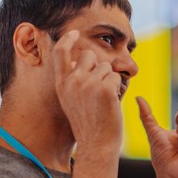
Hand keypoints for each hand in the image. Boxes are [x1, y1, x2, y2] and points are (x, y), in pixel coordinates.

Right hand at [52, 30, 122, 149]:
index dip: (67, 39)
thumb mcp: (70, 99)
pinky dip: (117, 88)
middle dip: (97, 66)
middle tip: (98, 87)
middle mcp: (73, 81)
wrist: (96, 143)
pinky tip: (110, 103)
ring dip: (109, 79)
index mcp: (62, 83)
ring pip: (105, 66)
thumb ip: (72, 79)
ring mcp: (88, 84)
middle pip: (88, 55)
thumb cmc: (87, 123)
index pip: (60, 52)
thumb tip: (78, 60)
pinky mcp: (104, 88)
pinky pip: (116, 77)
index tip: (75, 33)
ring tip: (104, 100)